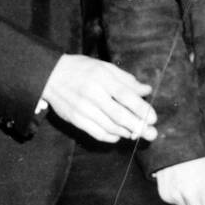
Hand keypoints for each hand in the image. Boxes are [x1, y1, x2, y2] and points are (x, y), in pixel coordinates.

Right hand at [41, 55, 157, 142]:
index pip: (125, 95)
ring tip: (137, 133)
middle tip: (151, 134)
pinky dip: (111, 137)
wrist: (51, 76)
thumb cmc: (82, 69)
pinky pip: (97, 133)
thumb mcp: (104, 67)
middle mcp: (92, 94)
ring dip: (126, 132)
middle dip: (139, 126)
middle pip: (119, 115)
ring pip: (109, 126)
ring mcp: (82, 108)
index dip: (141, 109)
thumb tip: (147, 90)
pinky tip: (119, 134)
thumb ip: (126, 80)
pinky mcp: (75, 119)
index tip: (153, 118)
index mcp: (101, 78)